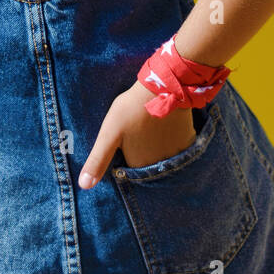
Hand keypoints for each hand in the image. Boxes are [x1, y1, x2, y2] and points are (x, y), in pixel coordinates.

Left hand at [77, 80, 196, 188]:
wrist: (163, 87)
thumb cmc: (131, 109)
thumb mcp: (109, 134)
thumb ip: (98, 161)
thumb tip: (84, 186)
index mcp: (139, 165)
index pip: (128, 164)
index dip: (125, 149)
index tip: (125, 135)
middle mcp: (160, 165)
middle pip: (146, 159)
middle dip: (142, 147)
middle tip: (138, 126)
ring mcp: (177, 153)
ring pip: (162, 152)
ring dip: (157, 142)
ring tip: (150, 123)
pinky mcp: (189, 140)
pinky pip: (177, 144)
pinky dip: (172, 136)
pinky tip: (165, 122)